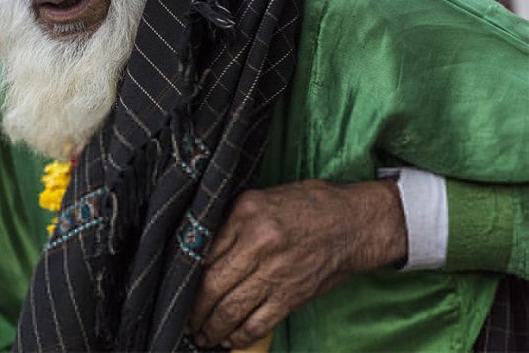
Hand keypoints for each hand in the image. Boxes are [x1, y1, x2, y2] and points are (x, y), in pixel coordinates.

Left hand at [188, 179, 405, 348]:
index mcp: (246, 212)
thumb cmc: (310, 205)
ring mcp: (276, 271)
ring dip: (212, 328)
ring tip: (202, 336)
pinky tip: (230, 340)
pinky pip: (259, 323)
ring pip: (232, 308)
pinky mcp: (293, 295)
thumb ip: (233, 222)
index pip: (205, 250)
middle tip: (186, 320)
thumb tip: (203, 249)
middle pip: (213, 284)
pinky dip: (241, 336)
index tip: (179, 287)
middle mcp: (259, 242)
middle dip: (195, 309)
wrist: (357, 222)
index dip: (188, 275)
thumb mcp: (262, 197)